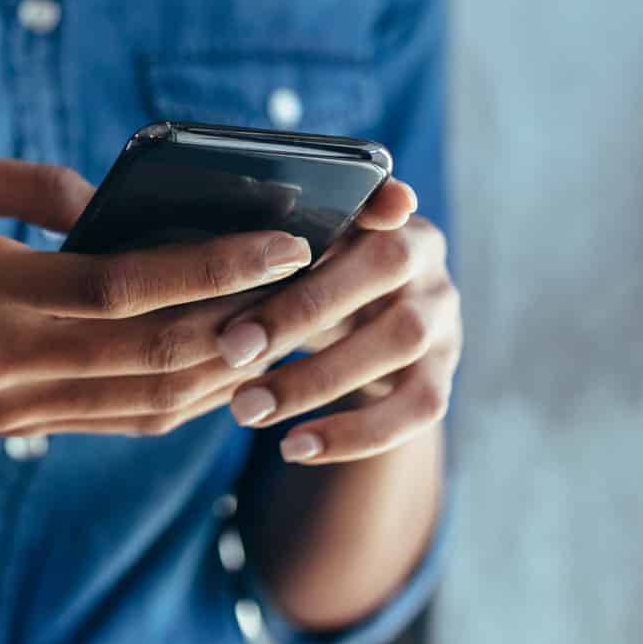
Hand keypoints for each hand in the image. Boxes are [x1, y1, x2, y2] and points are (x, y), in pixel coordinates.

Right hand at [0, 142, 316, 438]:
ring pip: (149, 398)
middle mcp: (4, 359)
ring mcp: (11, 406)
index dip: (214, 266)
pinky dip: (182, 397)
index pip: (125, 286)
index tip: (283, 240)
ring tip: (284, 324)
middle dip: (245, 321)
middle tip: (312, 285)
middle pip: (155, 351)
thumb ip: (24, 182)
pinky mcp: (12, 431)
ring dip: (226, 368)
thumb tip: (112, 201)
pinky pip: (119, 420)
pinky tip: (222, 364)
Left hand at [212, 179, 459, 465]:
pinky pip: (416, 408)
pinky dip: (354, 433)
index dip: (366, 200)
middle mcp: (424, 255)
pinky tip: (293, 448)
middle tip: (230, 349)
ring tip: (246, 409)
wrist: (363, 333)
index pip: (379, 195)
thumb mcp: (291, 255)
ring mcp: (443, 316)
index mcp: (382, 211)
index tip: (311, 228)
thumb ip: (264, 244)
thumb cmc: (306, 280)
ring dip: (316, 380)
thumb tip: (199, 249)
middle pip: (381, 268)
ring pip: (398, 342)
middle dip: (300, 310)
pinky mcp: (443, 374)